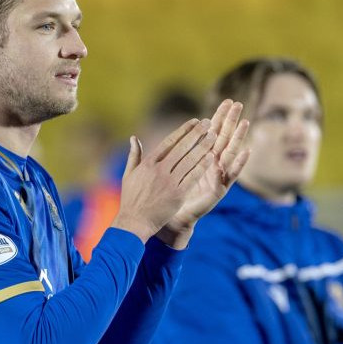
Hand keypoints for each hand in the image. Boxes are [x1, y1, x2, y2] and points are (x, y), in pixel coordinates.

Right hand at [112, 118, 215, 242]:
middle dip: (196, 134)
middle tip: (208, 123)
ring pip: (189, 160)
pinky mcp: (177, 194)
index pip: (169, 142)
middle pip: (181, 148)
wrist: (135, 222)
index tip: (194, 122)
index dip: (183, 131)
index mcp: (148, 164)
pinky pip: (192, 177)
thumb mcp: (129, 174)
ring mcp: (169, 182)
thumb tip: (133, 138)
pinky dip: (202, 166)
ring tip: (214, 136)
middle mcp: (159, 170)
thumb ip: (134, 155)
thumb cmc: (131, 199)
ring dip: (203, 147)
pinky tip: (211, 157)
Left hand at [156, 100, 250, 248]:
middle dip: (229, 121)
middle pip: (221, 138)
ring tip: (245, 121)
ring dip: (237, 137)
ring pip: (229, 152)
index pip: (208, 133)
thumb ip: (145, 155)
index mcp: (196, 158)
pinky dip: (239, 163)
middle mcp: (209, 164)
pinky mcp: (218, 189)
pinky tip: (247, 150)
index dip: (216, 118)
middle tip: (237, 104)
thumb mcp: (154, 171)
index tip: (224, 101)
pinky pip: (230, 175)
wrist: (171, 220)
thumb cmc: (165, 196)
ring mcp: (215, 176)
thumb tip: (134, 137)